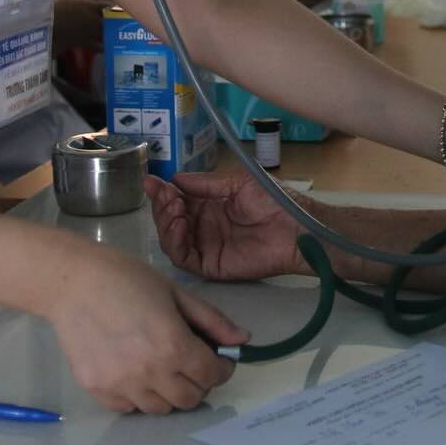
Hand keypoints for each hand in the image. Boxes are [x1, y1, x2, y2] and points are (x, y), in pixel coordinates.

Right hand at [41, 241, 247, 413]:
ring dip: (169, 393)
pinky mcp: (98, 391)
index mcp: (174, 347)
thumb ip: (212, 321)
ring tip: (162, 369)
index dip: (222, 369)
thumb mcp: (177, 293)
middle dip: (198, 383)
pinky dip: (138, 396)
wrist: (73, 283)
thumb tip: (242, 340)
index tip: (218, 359)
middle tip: (191, 365)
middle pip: (189, 400)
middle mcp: (150, 373)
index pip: (212, 376)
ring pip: (159, 409)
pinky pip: (129, 408)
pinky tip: (135, 372)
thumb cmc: (128, 279)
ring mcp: (122, 386)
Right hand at [148, 171, 309, 281]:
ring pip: (171, 239)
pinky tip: (179, 226)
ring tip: (174, 209)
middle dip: (162, 206)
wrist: (295, 226)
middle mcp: (203, 227)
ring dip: (165, 223)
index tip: (151, 181)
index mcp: (209, 206)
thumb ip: (206, 184)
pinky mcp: (210, 266)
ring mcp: (205, 247)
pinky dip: (175, 243)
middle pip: (169, 220)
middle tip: (165, 195)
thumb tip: (174, 179)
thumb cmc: (273, 201)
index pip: (177, 200)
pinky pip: (183, 258)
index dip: (162, 192)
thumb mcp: (237, 183)